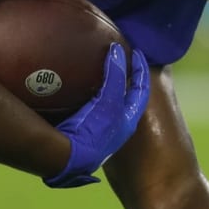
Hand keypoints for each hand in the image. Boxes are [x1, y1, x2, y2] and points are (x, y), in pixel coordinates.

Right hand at [44, 43, 149, 187]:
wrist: (67, 158)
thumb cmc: (94, 129)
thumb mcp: (109, 100)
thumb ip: (115, 75)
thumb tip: (117, 50)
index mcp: (128, 120)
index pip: (142, 90)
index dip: (141, 69)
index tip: (137, 51)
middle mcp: (117, 127)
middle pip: (126, 96)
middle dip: (125, 77)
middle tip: (120, 58)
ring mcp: (99, 131)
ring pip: (108, 102)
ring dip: (106, 86)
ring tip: (99, 67)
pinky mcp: (82, 131)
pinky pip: (90, 106)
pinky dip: (89, 93)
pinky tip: (79, 86)